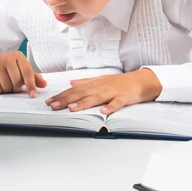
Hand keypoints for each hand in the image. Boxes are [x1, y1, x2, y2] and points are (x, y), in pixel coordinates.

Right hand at [0, 51, 46, 97]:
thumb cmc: (6, 71)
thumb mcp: (20, 72)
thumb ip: (33, 78)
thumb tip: (44, 84)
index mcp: (18, 56)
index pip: (27, 71)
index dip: (31, 85)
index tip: (33, 95)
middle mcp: (7, 56)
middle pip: (17, 81)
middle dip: (15, 87)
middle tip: (12, 85)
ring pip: (7, 86)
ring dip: (6, 89)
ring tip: (3, 83)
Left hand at [45, 68, 161, 114]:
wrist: (141, 80)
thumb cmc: (121, 82)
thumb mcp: (101, 79)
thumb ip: (86, 81)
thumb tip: (71, 82)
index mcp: (95, 83)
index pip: (75, 90)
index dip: (62, 95)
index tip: (50, 101)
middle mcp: (101, 87)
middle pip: (82, 93)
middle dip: (67, 99)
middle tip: (54, 105)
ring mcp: (113, 92)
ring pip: (96, 98)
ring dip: (84, 103)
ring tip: (72, 108)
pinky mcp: (124, 98)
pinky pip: (116, 103)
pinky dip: (110, 107)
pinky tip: (103, 112)